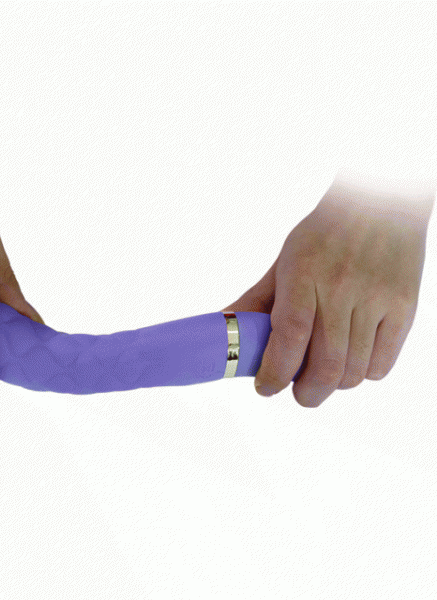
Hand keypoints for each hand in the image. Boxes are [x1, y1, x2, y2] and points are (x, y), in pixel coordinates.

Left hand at [221, 180, 433, 406]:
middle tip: (297, 392)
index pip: (290, 336)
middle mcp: (341, 289)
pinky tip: (351, 360)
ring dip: (333, 385)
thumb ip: (256, 299)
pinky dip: (363, 374)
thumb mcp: (283, 262)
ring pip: (354, 372)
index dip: (275, 371)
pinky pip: (382, 364)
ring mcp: (376, 300)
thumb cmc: (323, 236)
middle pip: (326, 365)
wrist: (379, 207)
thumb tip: (223, 323)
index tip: (265, 387)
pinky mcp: (403, 308)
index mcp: (303, 275)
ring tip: (322, 375)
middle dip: (306, 393)